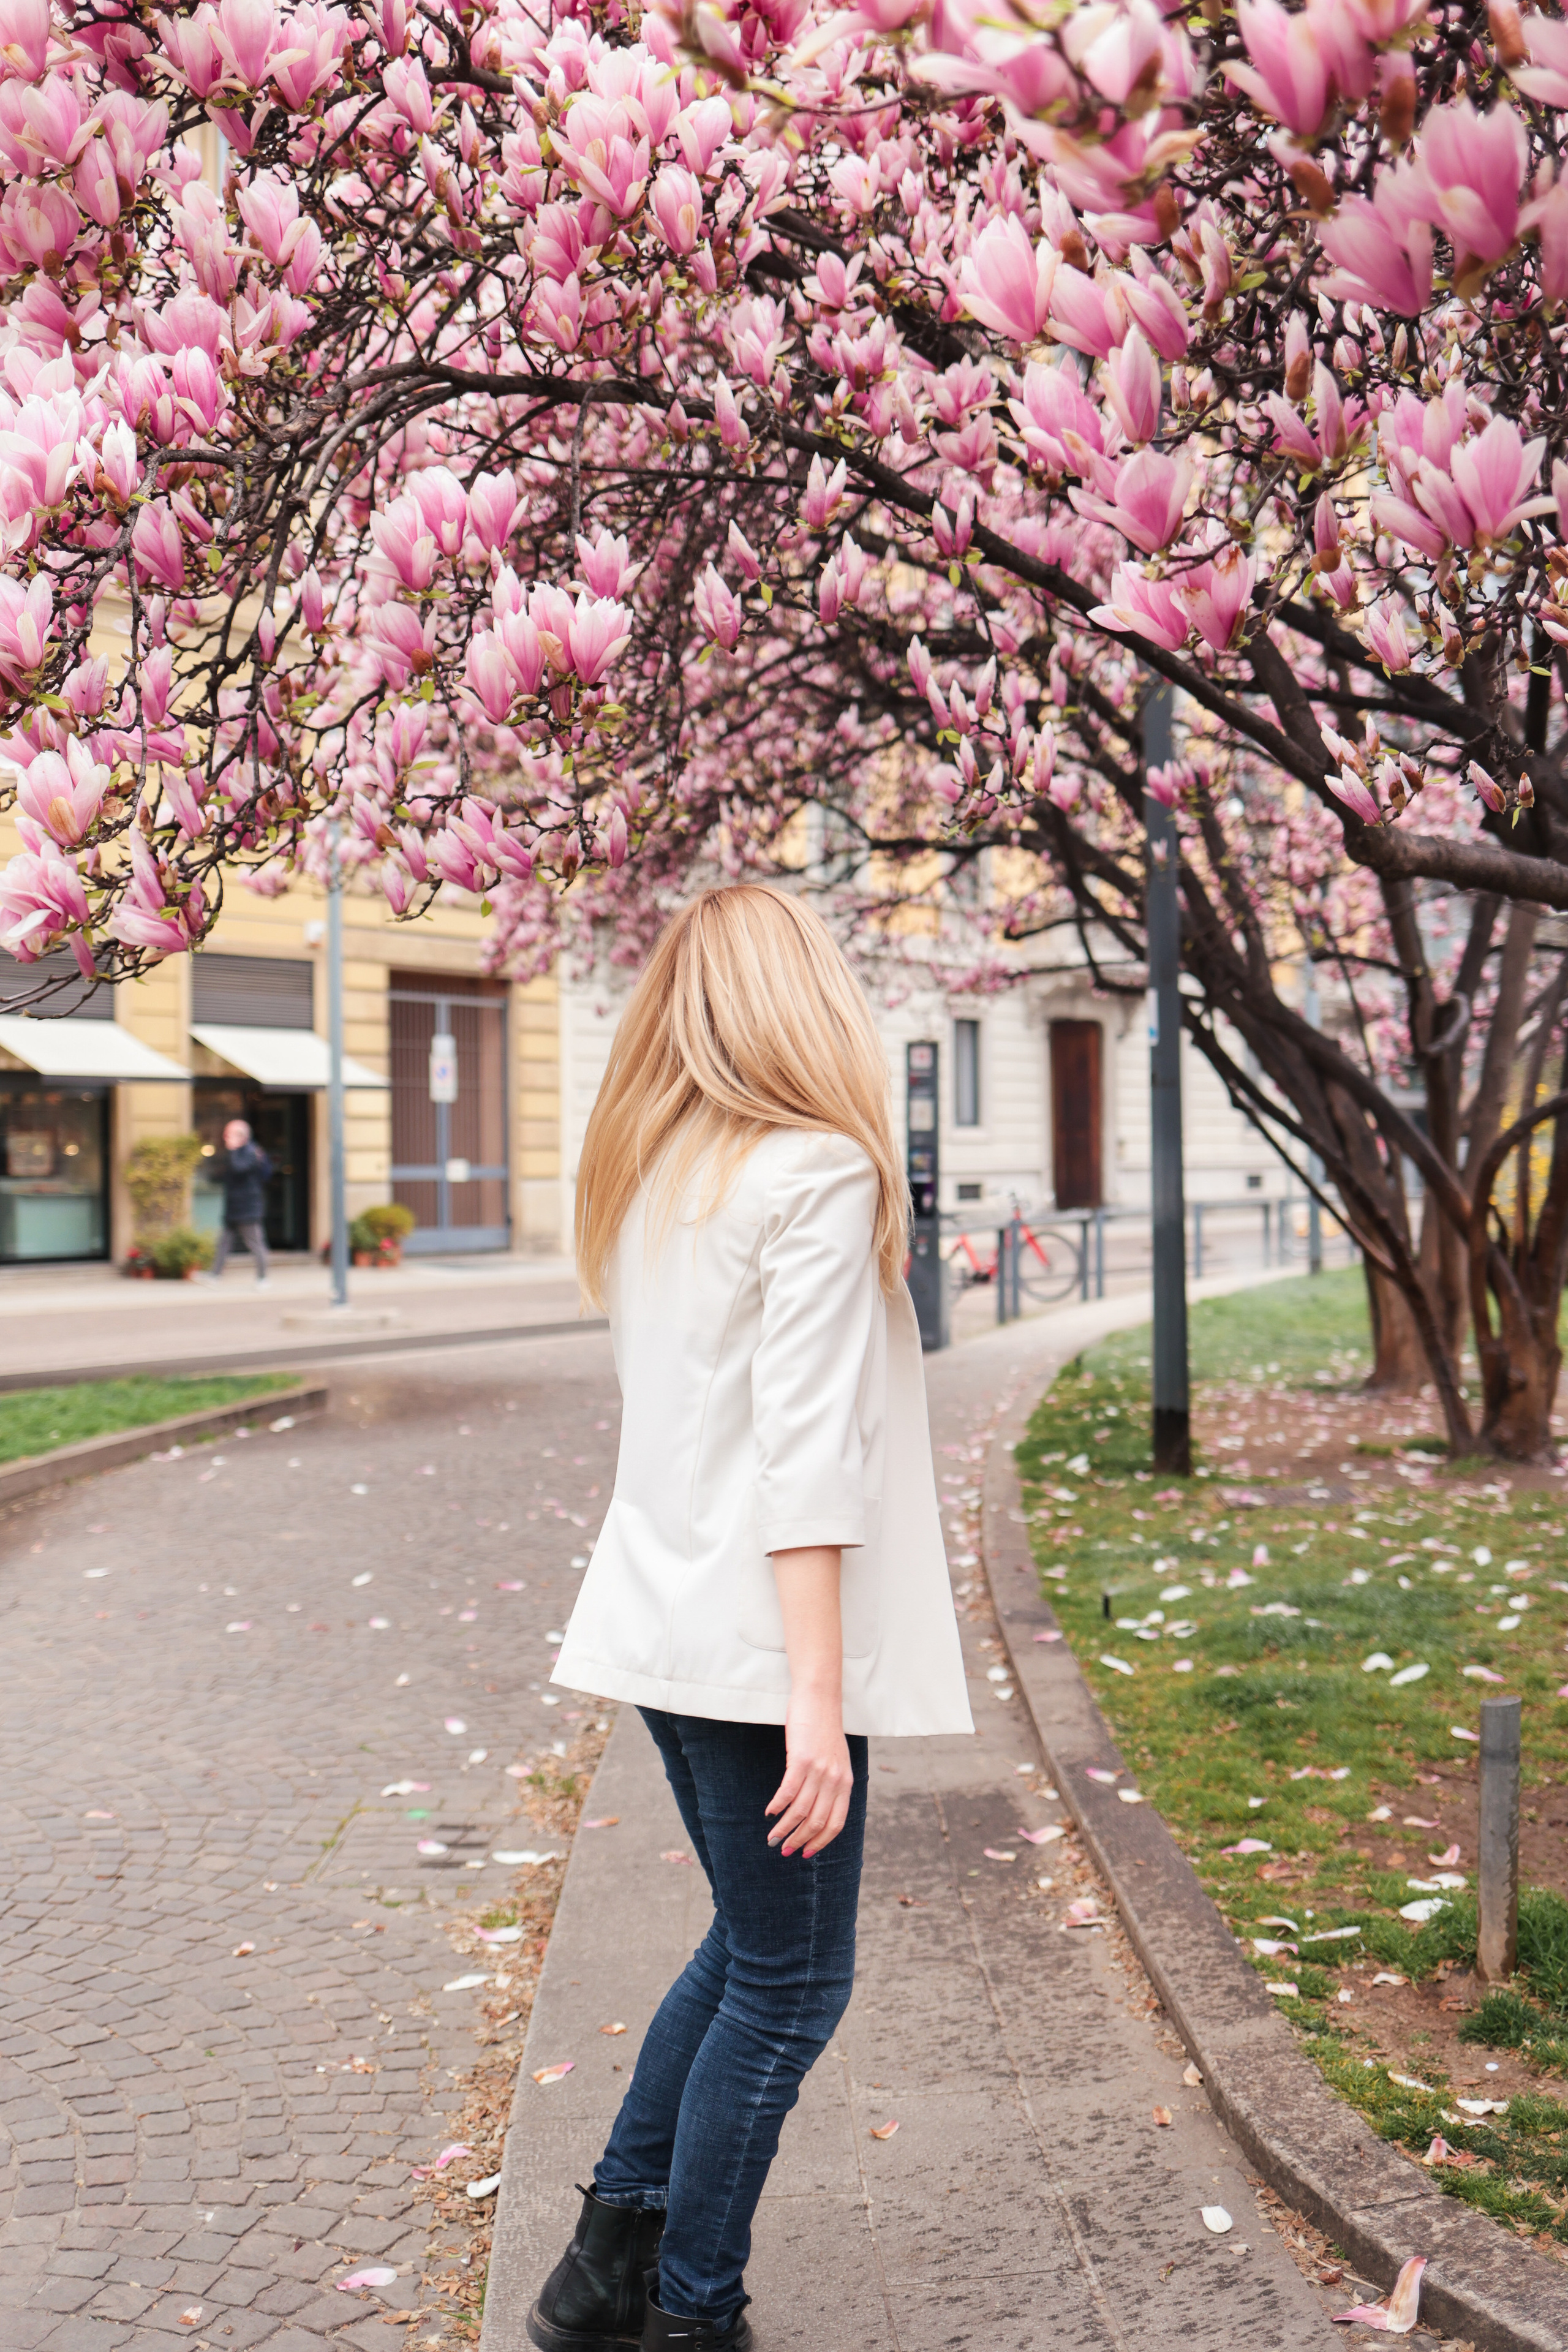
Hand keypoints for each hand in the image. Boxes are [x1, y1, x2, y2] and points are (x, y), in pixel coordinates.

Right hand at [766, 1687, 852, 1857]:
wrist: (819, 1697)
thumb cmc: (824, 1728)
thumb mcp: (836, 1759)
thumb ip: (832, 1783)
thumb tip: (818, 1808)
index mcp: (846, 1783)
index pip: (835, 1823)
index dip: (820, 1842)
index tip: (806, 1853)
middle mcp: (835, 1780)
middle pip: (816, 1822)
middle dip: (799, 1840)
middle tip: (784, 1850)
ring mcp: (819, 1770)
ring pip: (800, 1811)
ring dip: (784, 1828)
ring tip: (773, 1837)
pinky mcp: (801, 1760)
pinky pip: (787, 1792)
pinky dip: (777, 1806)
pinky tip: (769, 1812)